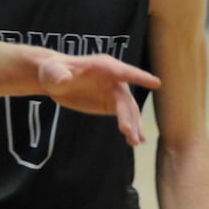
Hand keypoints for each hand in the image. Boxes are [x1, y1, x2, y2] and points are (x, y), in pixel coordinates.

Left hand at [38, 53, 159, 145]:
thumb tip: (64, 79)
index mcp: (104, 66)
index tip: (155, 83)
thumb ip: (59, 75)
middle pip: (125, 98)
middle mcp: (114, 78)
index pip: (124, 72)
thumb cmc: (54, 70)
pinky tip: (133, 141)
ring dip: (133, 125)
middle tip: (128, 132)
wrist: (54, 79)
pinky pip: (124, 116)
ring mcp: (114, 92)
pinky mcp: (110, 104)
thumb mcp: (53, 72)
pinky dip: (130, 127)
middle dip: (129, 115)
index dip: (139, 77)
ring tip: (136, 142)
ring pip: (129, 109)